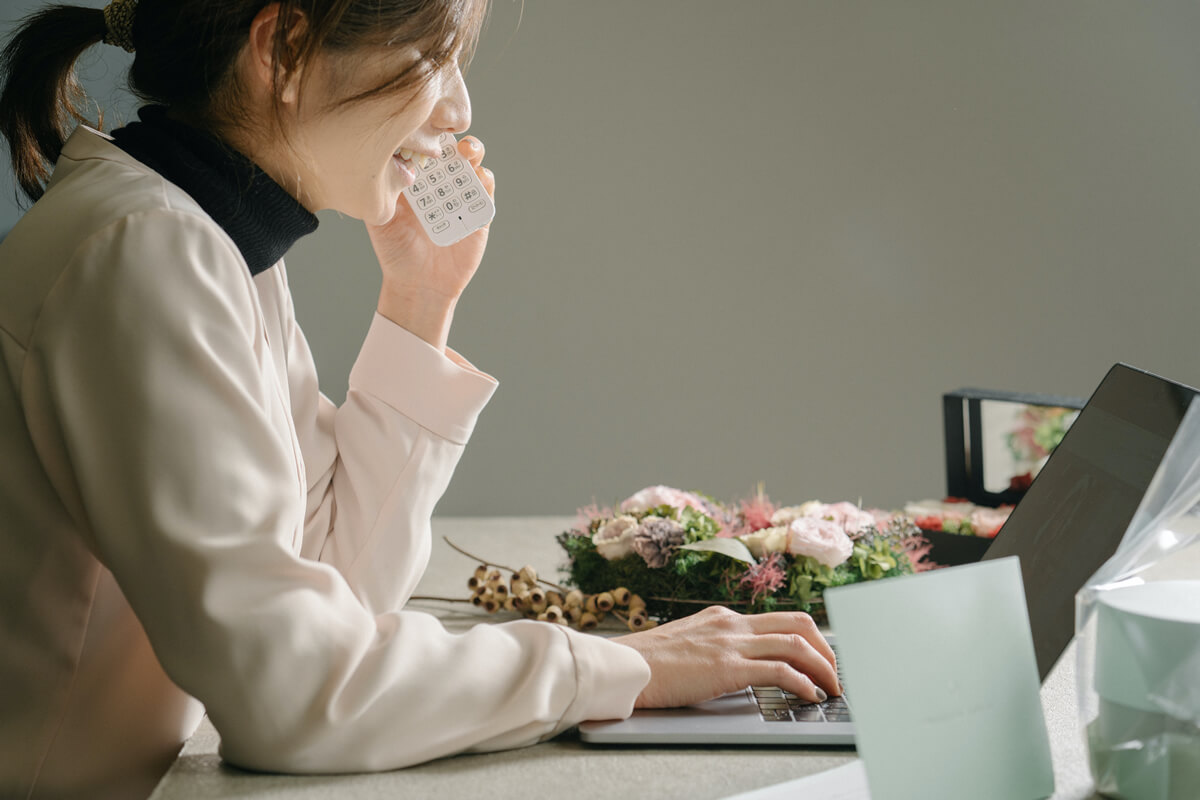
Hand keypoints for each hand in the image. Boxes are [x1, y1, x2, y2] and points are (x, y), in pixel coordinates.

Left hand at [366, 136, 494, 348]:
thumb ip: (380, 193)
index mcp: (417, 181)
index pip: (423, 148)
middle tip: (449, 136)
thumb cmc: (396, 253)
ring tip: (468, 152)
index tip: (422, 125)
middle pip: (451, 150)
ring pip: (472, 165)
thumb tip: (379, 160)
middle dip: (452, 138)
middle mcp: (440, 185)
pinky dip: (486, 181)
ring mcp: (461, 197)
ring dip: (473, 152)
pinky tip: (479, 178)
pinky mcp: (480, 214)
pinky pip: (486, 192)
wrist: (419, 285)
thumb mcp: (379, 220)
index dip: (425, 134)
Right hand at [613, 606, 839, 708]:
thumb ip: (713, 648)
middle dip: (826, 649)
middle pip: (798, 624)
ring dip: (824, 668)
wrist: (623, 666)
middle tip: (836, 673)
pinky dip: (804, 683)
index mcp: (722, 617)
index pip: (779, 619)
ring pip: (798, 644)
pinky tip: (809, 696)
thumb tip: (735, 667)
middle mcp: (731, 623)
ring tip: (832, 689)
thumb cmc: (646, 663)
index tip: (821, 658)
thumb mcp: (687, 645)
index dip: (808, 639)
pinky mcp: (727, 666)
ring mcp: (731, 642)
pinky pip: (780, 671)